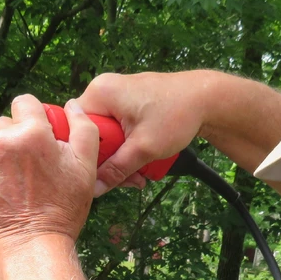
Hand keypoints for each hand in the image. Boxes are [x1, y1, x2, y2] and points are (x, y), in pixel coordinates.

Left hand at [0, 95, 98, 258]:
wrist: (31, 244)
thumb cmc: (61, 209)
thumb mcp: (86, 166)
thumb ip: (83, 127)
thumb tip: (72, 105)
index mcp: (31, 133)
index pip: (24, 102)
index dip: (34, 116)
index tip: (40, 133)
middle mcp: (2, 142)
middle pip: (5, 123)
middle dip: (18, 136)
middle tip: (32, 163)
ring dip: (3, 154)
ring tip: (18, 180)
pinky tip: (5, 190)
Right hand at [79, 71, 208, 194]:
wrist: (207, 100)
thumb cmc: (177, 115)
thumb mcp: (143, 149)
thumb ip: (116, 170)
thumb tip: (94, 189)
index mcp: (100, 93)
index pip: (73, 128)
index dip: (84, 154)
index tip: (98, 173)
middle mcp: (103, 90)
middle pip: (90, 134)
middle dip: (108, 161)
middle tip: (126, 180)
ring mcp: (116, 96)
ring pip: (106, 136)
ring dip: (120, 159)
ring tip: (139, 174)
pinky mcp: (127, 103)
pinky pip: (117, 131)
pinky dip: (127, 148)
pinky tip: (141, 161)